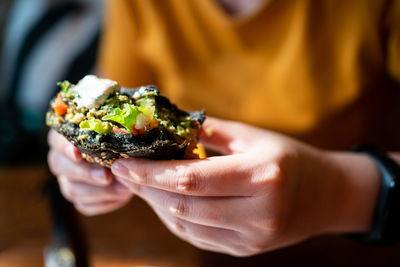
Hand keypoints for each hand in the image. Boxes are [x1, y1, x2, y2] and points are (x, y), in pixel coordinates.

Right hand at [47, 129, 132, 214]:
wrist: (132, 163)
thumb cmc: (124, 142)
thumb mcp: (121, 138)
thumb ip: (116, 143)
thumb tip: (118, 159)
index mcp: (67, 137)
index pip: (56, 141)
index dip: (65, 148)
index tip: (78, 154)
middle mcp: (62, 159)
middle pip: (59, 166)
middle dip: (85, 172)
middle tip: (107, 176)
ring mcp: (68, 180)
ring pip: (71, 189)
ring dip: (99, 191)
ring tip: (124, 189)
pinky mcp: (79, 198)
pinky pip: (84, 205)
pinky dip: (104, 202)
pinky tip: (122, 197)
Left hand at [111, 117, 379, 255]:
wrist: (326, 195)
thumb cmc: (290, 157)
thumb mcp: (253, 137)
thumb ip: (209, 132)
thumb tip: (166, 127)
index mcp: (263, 176)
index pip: (192, 179)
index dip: (151, 173)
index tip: (123, 162)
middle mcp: (259, 213)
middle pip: (184, 207)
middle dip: (146, 189)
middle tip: (125, 171)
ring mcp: (253, 238)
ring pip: (187, 226)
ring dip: (158, 205)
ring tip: (142, 184)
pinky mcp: (246, 250)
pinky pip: (198, 238)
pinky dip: (176, 219)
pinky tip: (166, 201)